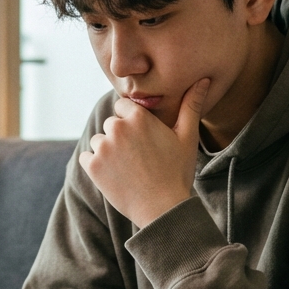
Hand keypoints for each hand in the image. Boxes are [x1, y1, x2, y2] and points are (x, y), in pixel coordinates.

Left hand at [79, 78, 209, 226]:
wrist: (163, 209)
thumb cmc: (177, 172)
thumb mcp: (187, 137)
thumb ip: (191, 105)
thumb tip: (202, 79)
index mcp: (138, 116)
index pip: (123, 107)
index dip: (133, 123)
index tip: (143, 140)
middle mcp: (117, 127)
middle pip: (111, 125)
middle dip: (121, 137)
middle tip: (139, 158)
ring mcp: (103, 147)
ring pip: (99, 141)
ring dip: (108, 152)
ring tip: (129, 169)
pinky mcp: (92, 166)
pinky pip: (86, 158)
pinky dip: (96, 166)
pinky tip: (115, 176)